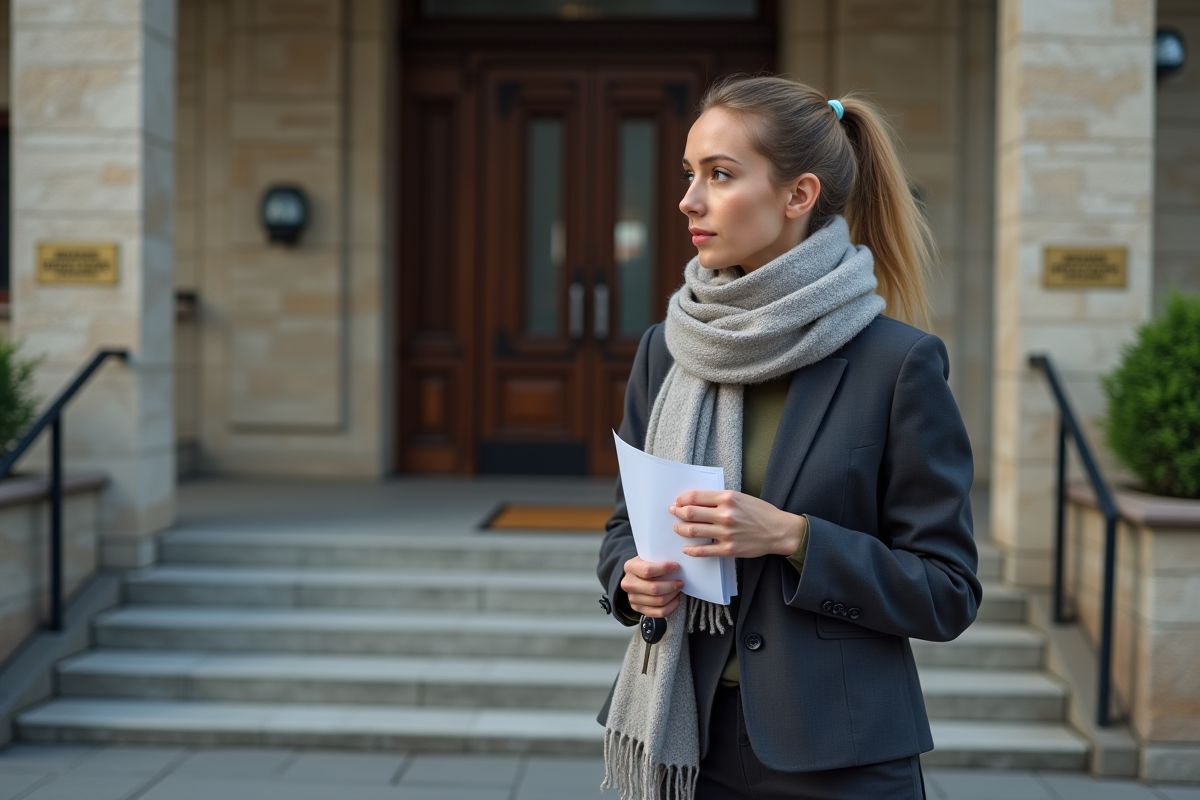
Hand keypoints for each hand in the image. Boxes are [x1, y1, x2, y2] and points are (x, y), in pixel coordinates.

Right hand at [620, 556, 683, 617]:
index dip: (664, 569)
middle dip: (671, 585)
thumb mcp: (648, 556)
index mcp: (630, 567)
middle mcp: (628, 584)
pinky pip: (659, 612)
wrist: (636, 576)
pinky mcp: (638, 608)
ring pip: (658, 601)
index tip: (675, 566)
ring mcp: (632, 598)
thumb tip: (679, 558)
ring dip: (673, 595)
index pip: (647, 570)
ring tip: (678, 589)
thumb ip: (659, 557)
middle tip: (680, 582)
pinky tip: (675, 599)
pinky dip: (671, 606)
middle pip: (654, 589)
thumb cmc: (647, 564)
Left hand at [670, 490, 806, 559]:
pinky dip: (691, 550)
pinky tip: (686, 548)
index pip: (695, 497)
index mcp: (728, 498)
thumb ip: (719, 499)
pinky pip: (704, 550)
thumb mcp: (741, 497)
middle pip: (690, 513)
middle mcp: (725, 515)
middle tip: (673, 512)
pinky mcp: (729, 549)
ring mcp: (726, 533)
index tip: (678, 501)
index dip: (682, 499)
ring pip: (693, 531)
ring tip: (677, 528)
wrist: (779, 531)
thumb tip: (697, 501)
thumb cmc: (760, 512)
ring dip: (680, 529)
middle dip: (677, 512)